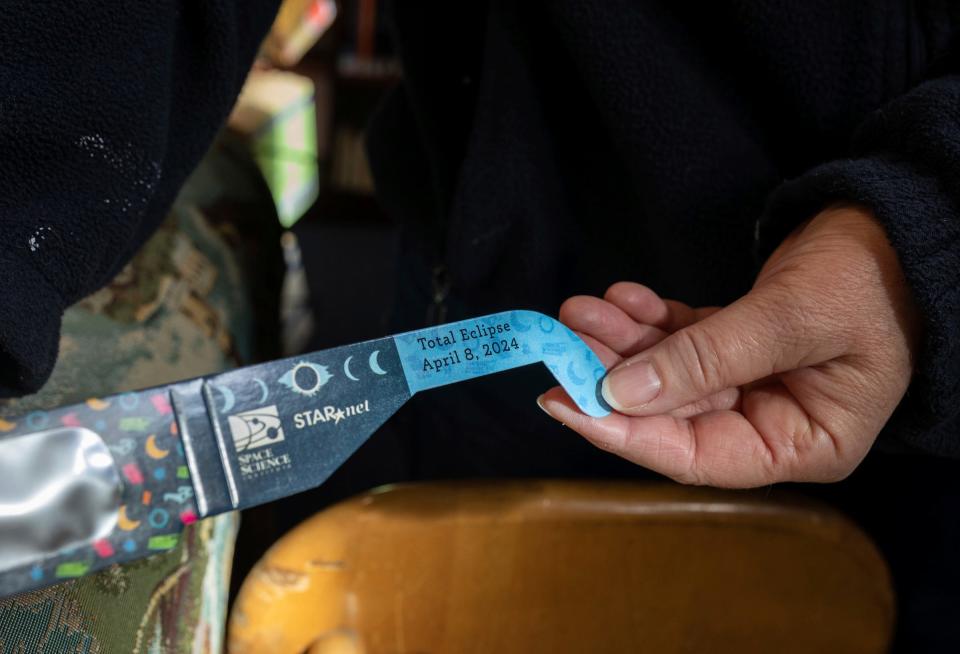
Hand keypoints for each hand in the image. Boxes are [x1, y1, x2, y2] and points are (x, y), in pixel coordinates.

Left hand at [538, 206, 922, 487]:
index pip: (699, 456)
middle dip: (613, 376)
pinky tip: (621, 299)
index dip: (628, 434)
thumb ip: (707, 358)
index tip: (566, 403)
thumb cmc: (870, 277)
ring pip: (669, 375)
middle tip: (563, 342)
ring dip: (622, 343)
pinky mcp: (738, 347)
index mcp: (805, 443)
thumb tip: (621, 392)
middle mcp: (774, 422)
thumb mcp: (789, 318)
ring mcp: (754, 384)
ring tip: (580, 311)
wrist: (895, 219)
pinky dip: (650, 322)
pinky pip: (682, 342)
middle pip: (674, 415)